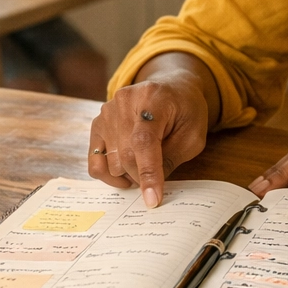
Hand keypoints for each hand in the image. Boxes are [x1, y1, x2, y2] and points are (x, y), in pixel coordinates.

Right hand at [88, 75, 210, 207]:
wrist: (172, 88)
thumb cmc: (186, 112)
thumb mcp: (192, 134)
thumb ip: (171, 158)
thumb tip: (148, 187)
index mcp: (154, 98)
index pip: (144, 141)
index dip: (148, 172)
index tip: (152, 199)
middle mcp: (125, 101)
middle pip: (126, 155)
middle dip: (143, 176)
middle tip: (157, 178)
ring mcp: (107, 111)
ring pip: (111, 162)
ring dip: (130, 174)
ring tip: (146, 163)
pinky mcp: (97, 123)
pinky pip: (95, 161)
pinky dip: (109, 174)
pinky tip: (126, 173)